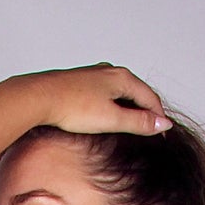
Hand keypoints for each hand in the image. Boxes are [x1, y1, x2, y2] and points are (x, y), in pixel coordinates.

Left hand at [23, 62, 171, 135]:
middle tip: (151, 129)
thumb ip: (138, 122)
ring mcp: (95, 75)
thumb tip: (162, 124)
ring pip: (121, 90)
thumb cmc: (73, 107)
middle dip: (146, 110)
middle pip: (137, 92)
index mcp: (122, 78)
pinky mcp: (82, 81)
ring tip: (133, 123)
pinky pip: (106, 91)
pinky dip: (114, 103)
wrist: (41, 97)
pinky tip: (108, 113)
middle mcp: (110, 71)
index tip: (162, 133)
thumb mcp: (112, 119)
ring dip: (130, 106)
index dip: (158, 117)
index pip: (150, 97)